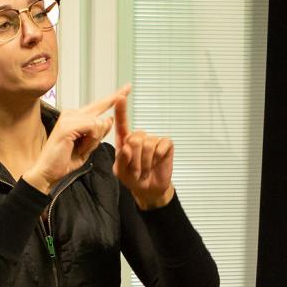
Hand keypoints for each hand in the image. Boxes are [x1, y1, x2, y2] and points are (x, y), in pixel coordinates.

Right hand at [24, 87, 129, 192]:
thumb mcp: (89, 146)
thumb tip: (109, 119)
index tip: (127, 88)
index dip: (114, 97)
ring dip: (94, 140)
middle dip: (111, 107)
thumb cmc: (64, 160)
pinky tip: (80, 147)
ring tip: (81, 148)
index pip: (99, 105)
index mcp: (76, 117)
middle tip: (122, 96)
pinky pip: (93, 128)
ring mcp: (69, 117)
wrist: (48, 172)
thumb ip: (99, 132)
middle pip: (100, 106)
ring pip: (98, 122)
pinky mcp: (68, 125)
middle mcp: (72, 114)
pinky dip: (91, 141)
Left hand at [112, 88, 174, 208]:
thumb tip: (126, 147)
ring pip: (148, 145)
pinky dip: (158, 158)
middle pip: (135, 138)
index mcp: (124, 141)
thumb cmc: (133, 179)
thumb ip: (120, 160)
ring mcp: (153, 140)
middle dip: (135, 160)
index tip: (120, 96)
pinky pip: (161, 147)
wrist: (150, 189)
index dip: (121, 110)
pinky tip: (157, 162)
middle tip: (137, 171)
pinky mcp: (166, 144)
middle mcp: (139, 137)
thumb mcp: (120, 172)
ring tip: (146, 169)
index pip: (121, 124)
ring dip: (146, 163)